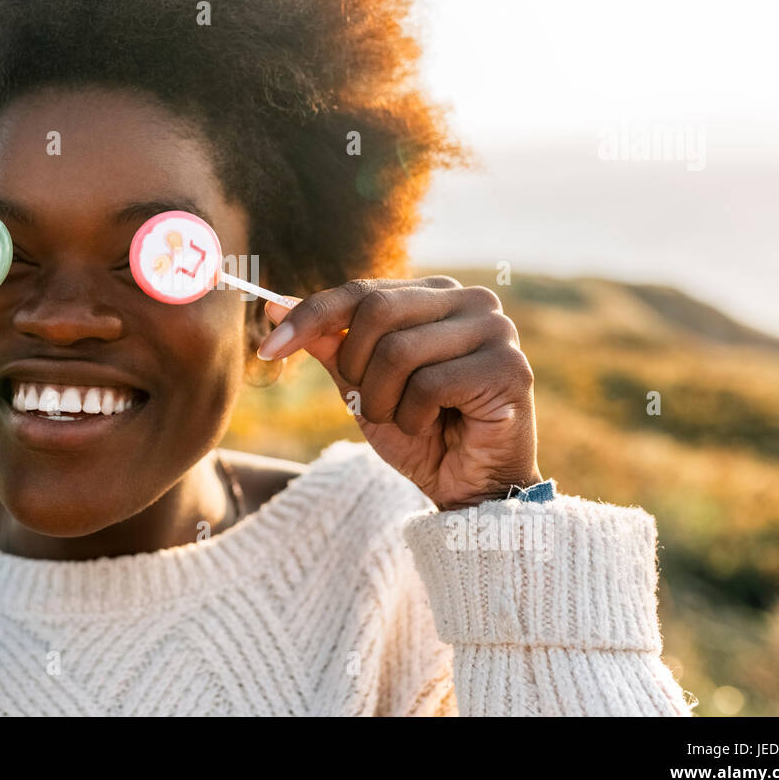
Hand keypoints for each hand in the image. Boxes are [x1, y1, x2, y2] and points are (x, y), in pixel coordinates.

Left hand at [257, 277, 539, 510]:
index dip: (310, 317)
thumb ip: (328, 342)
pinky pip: (430, 385)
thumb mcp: (361, 384)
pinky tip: (435, 429)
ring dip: (383, 401)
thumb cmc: (420, 432)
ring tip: (404, 419)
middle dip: (354, 367)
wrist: (468, 488)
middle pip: (377, 312)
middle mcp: (471, 300)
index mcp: (435, 294)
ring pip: (399, 351)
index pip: (360, 291)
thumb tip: (274, 303)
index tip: (268, 348)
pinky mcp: (509, 368)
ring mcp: (496, 331)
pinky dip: (414, 417)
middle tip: (367, 404)